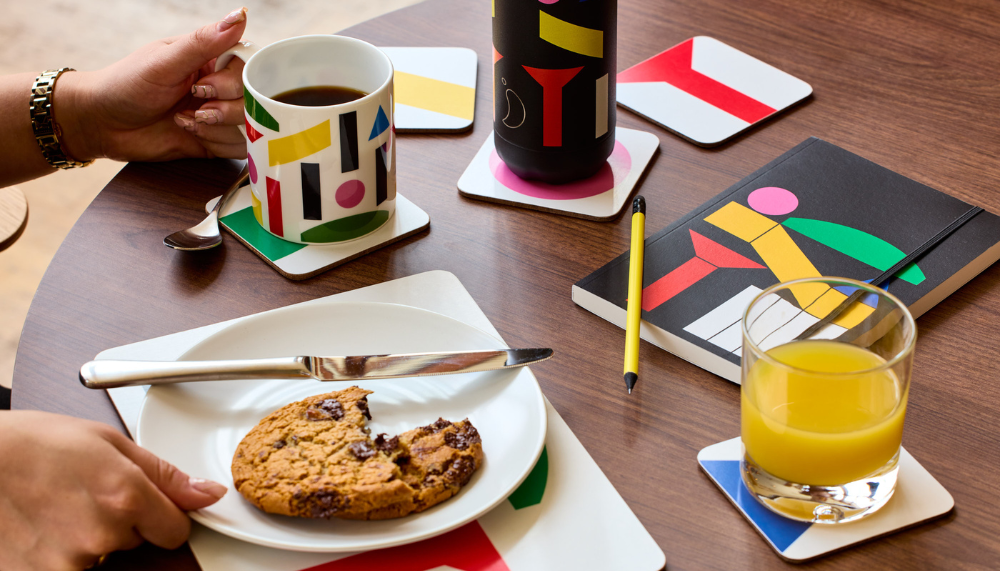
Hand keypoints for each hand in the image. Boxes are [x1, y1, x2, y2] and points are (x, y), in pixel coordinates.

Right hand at [0, 411, 226, 570]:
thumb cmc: (35, 444)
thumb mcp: (109, 442)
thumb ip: (164, 474)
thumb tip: (207, 494)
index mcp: (126, 496)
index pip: (176, 530)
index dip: (163, 516)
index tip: (145, 505)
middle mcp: (102, 533)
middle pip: (138, 542)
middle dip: (122, 523)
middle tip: (86, 495)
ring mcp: (70, 561)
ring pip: (105, 556)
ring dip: (92, 539)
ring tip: (61, 509)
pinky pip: (74, 569)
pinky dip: (64, 553)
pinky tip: (46, 529)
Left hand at [59, 7, 249, 162]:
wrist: (101, 124)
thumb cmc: (126, 84)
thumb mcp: (164, 61)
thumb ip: (204, 41)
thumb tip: (240, 15)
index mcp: (212, 59)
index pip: (250, 68)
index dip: (235, 82)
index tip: (206, 87)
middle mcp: (221, 86)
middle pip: (254, 100)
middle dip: (225, 109)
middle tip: (195, 107)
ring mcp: (219, 114)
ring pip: (249, 125)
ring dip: (217, 128)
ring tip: (186, 121)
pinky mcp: (216, 140)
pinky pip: (239, 147)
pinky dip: (217, 143)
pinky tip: (190, 134)